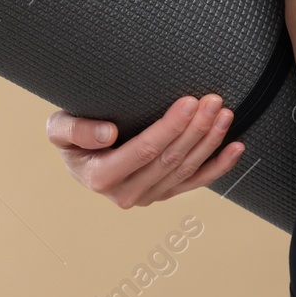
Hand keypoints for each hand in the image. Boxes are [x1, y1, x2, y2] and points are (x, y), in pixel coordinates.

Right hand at [45, 94, 245, 208]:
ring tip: (225, 113)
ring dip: (210, 141)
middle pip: (171, 159)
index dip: (171, 127)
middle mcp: (127, 193)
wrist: (80, 158)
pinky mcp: (165, 193)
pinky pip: (197, 182)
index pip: (145, 150)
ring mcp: (149, 196)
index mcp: (101, 177)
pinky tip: (237, 148)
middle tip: (213, 100)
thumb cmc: (72, 137)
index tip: (190, 101)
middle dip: (196, 128)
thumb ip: (74, 131)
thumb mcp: (58, 130)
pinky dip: (220, 166)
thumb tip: (107, 135)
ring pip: (187, 168)